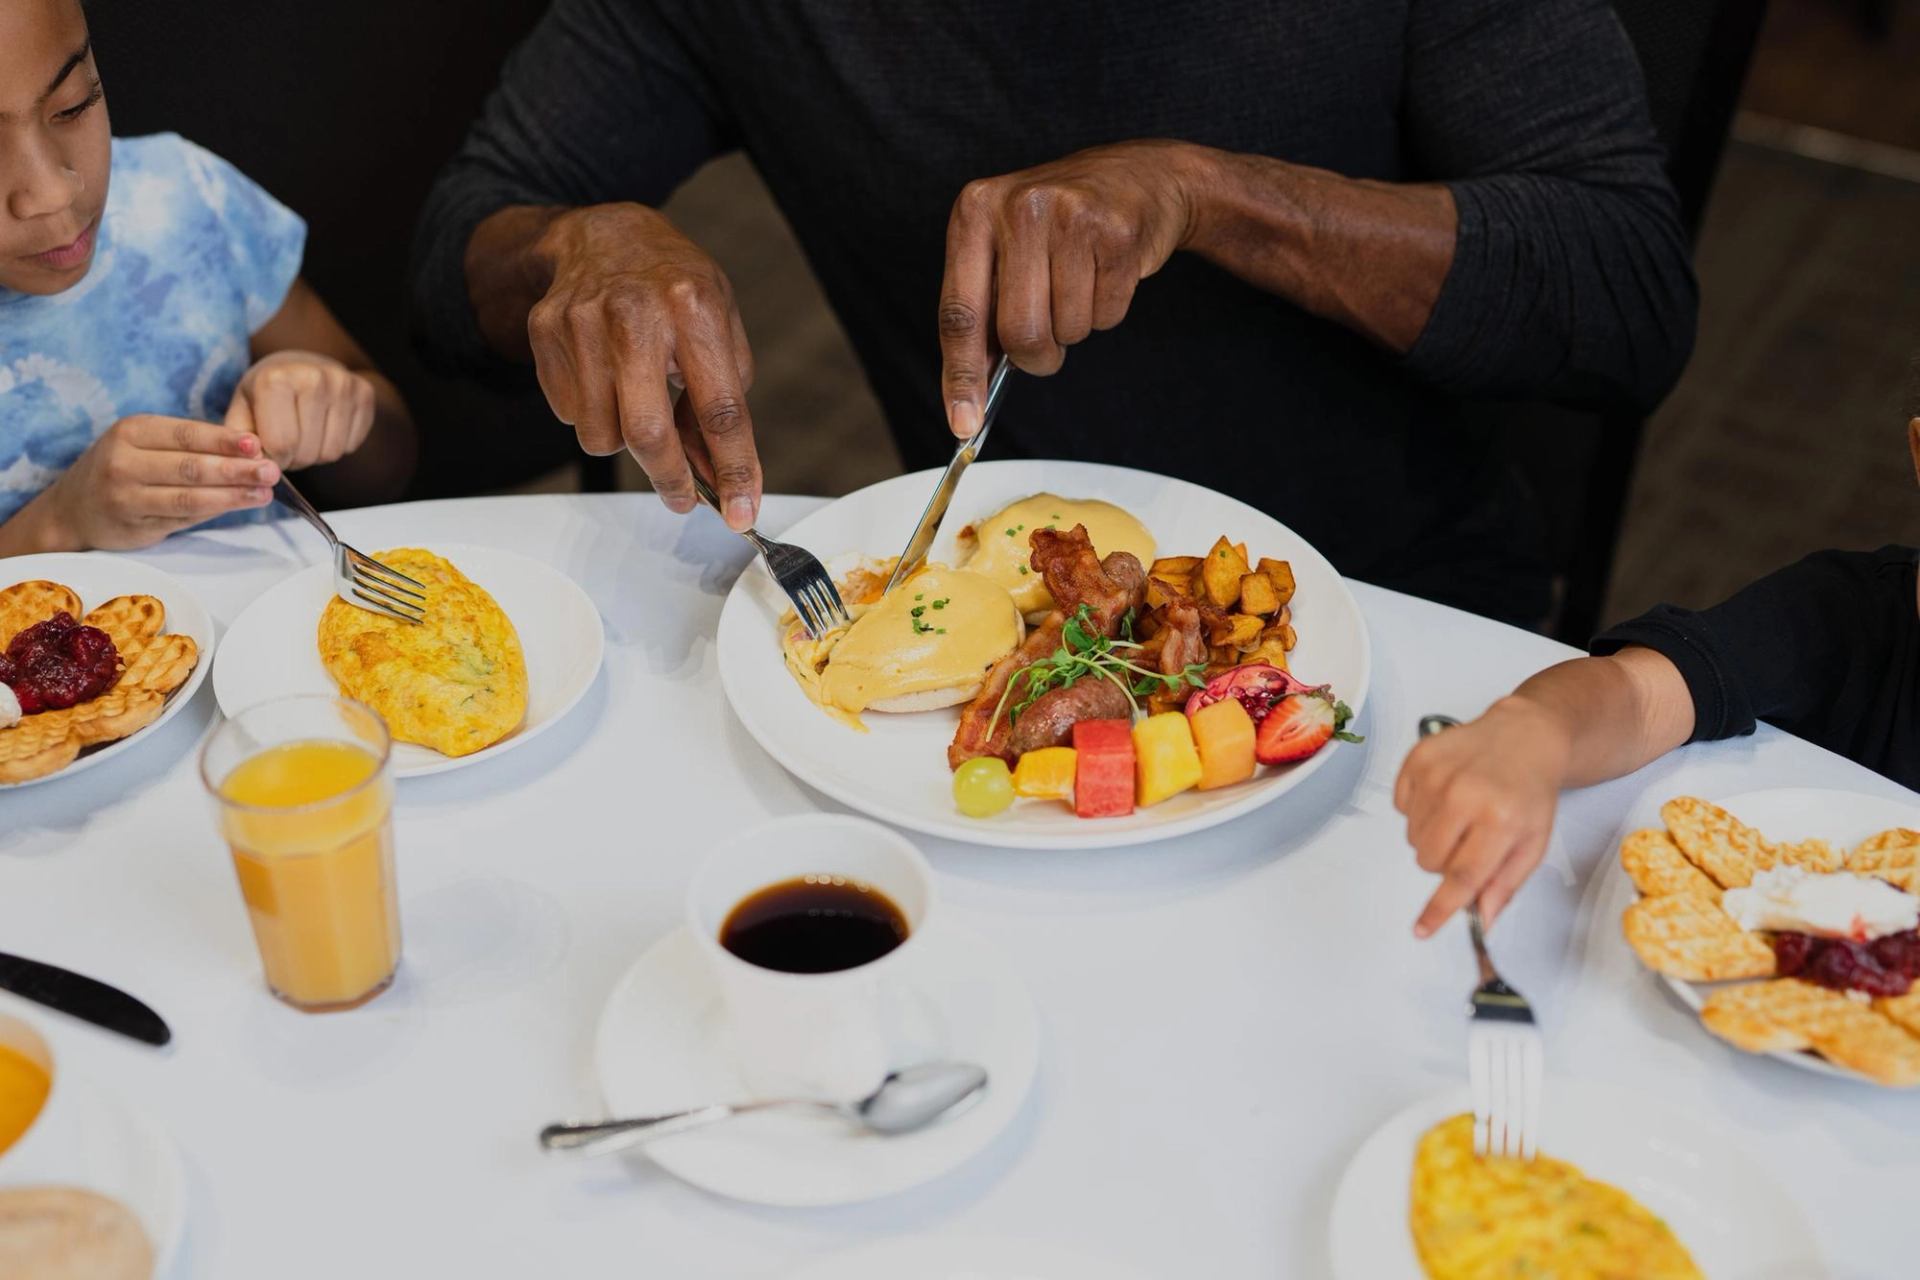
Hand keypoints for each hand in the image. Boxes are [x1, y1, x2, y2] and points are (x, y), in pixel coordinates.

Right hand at [37, 415, 278, 549]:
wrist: (73, 509)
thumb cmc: (123, 469)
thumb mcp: (145, 445)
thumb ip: (190, 447)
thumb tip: (251, 452)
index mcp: (131, 431)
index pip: (186, 434)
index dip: (224, 440)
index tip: (257, 445)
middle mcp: (124, 461)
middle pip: (191, 467)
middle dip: (236, 470)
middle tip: (271, 471)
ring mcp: (126, 496)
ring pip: (189, 497)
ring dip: (232, 496)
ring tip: (264, 493)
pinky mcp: (133, 525)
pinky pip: (182, 518)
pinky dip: (214, 512)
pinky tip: (238, 506)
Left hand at [225, 351, 375, 470]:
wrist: (299, 365)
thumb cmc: (265, 394)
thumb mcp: (241, 412)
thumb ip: (239, 441)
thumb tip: (257, 466)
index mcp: (276, 380)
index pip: (281, 445)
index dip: (273, 459)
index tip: (267, 450)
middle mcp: (314, 378)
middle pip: (307, 452)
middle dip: (294, 458)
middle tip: (286, 443)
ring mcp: (344, 385)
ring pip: (332, 453)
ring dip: (315, 455)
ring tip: (304, 436)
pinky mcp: (364, 393)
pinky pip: (351, 444)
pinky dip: (337, 445)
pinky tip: (325, 428)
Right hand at [526, 204, 759, 528]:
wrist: (604, 234)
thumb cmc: (672, 287)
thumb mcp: (720, 330)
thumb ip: (722, 403)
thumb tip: (718, 476)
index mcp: (694, 307)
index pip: (720, 408)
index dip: (733, 468)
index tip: (740, 511)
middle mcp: (635, 312)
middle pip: (646, 431)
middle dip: (669, 479)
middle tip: (683, 496)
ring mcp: (582, 321)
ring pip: (600, 434)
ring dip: (624, 441)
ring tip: (637, 402)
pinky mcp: (546, 331)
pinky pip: (568, 414)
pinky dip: (592, 414)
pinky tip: (604, 378)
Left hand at [938, 140, 1207, 435]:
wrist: (1139, 176)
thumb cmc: (1061, 224)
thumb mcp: (1007, 248)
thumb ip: (983, 308)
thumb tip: (969, 393)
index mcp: (975, 212)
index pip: (959, 313)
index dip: (961, 376)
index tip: (964, 424)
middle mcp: (1018, 208)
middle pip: (1019, 334)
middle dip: (1037, 355)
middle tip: (1047, 341)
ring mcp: (1070, 215)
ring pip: (1067, 330)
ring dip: (1076, 326)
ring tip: (1081, 282)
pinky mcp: (1117, 231)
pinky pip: (1106, 314)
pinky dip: (1108, 310)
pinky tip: (1107, 272)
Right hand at [1393, 697, 1570, 936]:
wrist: (1523, 737)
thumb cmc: (1529, 792)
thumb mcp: (1533, 843)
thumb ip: (1504, 884)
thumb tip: (1482, 920)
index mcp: (1499, 820)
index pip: (1461, 877)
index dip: (1439, 909)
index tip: (1422, 929)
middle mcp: (1464, 795)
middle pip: (1429, 861)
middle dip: (1445, 861)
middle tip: (1470, 840)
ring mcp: (1437, 774)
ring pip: (1412, 837)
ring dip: (1433, 835)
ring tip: (1460, 813)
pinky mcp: (1417, 759)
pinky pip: (1400, 807)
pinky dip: (1419, 808)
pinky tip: (1445, 793)